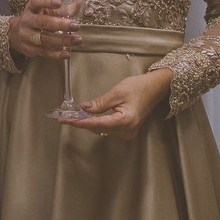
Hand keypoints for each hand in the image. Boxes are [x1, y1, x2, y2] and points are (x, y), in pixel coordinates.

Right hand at [8, 0, 81, 59]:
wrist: (17, 34)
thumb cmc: (37, 19)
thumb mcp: (47, 12)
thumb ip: (63, 10)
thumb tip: (79, 5)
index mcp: (31, 8)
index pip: (36, 1)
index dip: (46, 1)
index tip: (59, 3)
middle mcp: (27, 21)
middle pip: (42, 22)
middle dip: (60, 24)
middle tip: (76, 26)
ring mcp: (26, 36)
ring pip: (45, 39)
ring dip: (62, 40)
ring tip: (77, 40)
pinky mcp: (29, 49)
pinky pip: (44, 52)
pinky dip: (56, 54)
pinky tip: (67, 53)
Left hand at [57, 69, 172, 138]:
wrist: (155, 88)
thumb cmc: (139, 87)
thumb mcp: (117, 92)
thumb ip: (100, 103)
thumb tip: (83, 108)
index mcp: (126, 121)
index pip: (97, 124)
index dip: (80, 122)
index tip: (67, 120)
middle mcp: (127, 130)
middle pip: (98, 129)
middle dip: (81, 122)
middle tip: (64, 117)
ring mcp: (128, 132)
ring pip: (102, 130)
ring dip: (88, 123)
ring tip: (72, 117)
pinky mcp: (127, 130)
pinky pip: (107, 129)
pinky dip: (96, 124)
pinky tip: (86, 118)